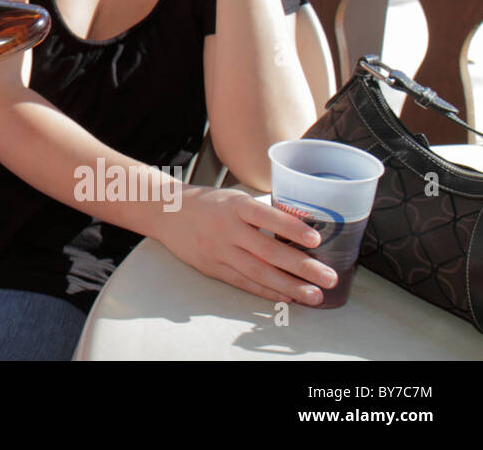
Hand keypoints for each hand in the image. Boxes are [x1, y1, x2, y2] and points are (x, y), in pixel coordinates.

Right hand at [155, 187, 338, 304]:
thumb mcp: (233, 198)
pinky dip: (266, 291)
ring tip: (314, 295)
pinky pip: (243, 282)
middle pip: (267, 251)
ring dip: (289, 286)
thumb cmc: (207, 203)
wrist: (166, 212)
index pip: (267, 217)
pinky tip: (286, 297)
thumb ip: (261, 212)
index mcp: (235, 206)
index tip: (316, 239)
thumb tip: (301, 227)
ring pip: (258, 272)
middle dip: (301, 266)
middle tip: (328, 277)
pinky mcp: (212, 267)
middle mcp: (227, 228)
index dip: (292, 228)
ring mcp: (218, 250)